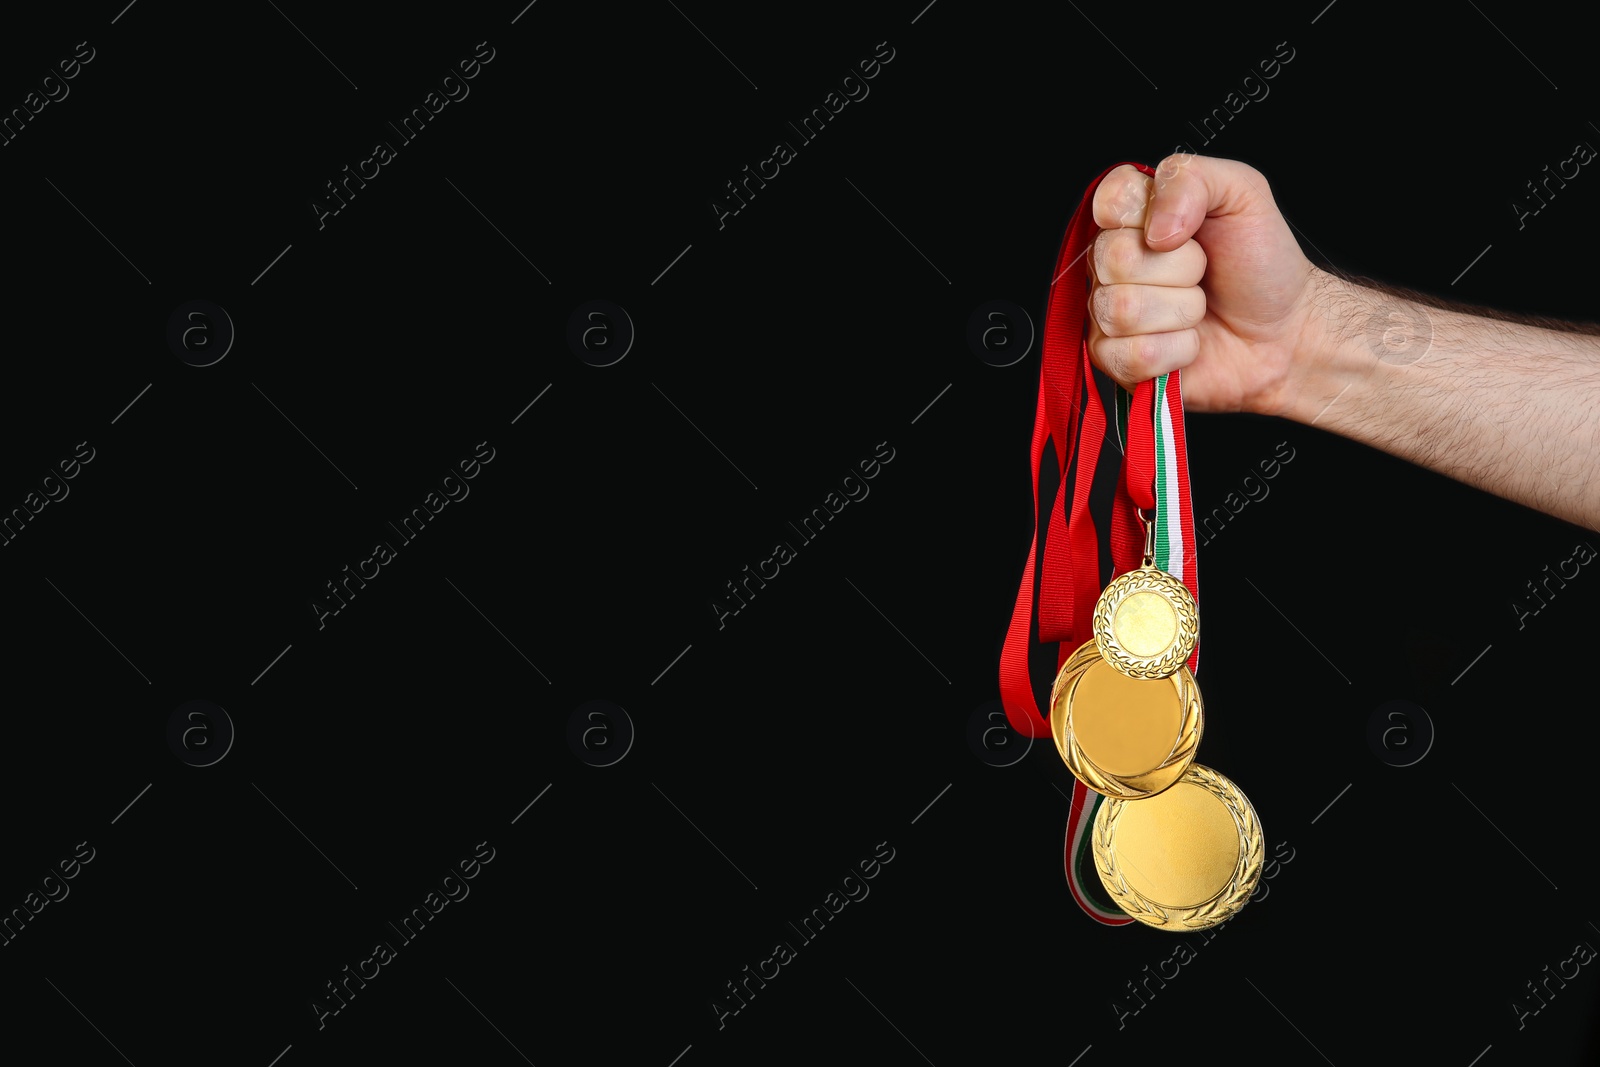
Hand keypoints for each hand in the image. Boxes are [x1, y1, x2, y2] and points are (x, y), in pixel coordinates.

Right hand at [1086, 154, 1323, 415]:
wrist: (1285, 331)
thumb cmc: (1262, 265)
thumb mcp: (1243, 194)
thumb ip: (1192, 178)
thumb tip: (1156, 226)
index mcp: (1136, 217)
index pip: (1108, 202)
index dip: (1144, 215)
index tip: (1184, 230)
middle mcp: (1114, 264)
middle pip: (1115, 258)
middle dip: (1180, 268)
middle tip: (1204, 273)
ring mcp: (1110, 314)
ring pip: (1124, 309)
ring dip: (1182, 311)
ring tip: (1200, 309)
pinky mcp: (1119, 361)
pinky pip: (1132, 354)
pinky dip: (1177, 350)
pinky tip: (1191, 342)